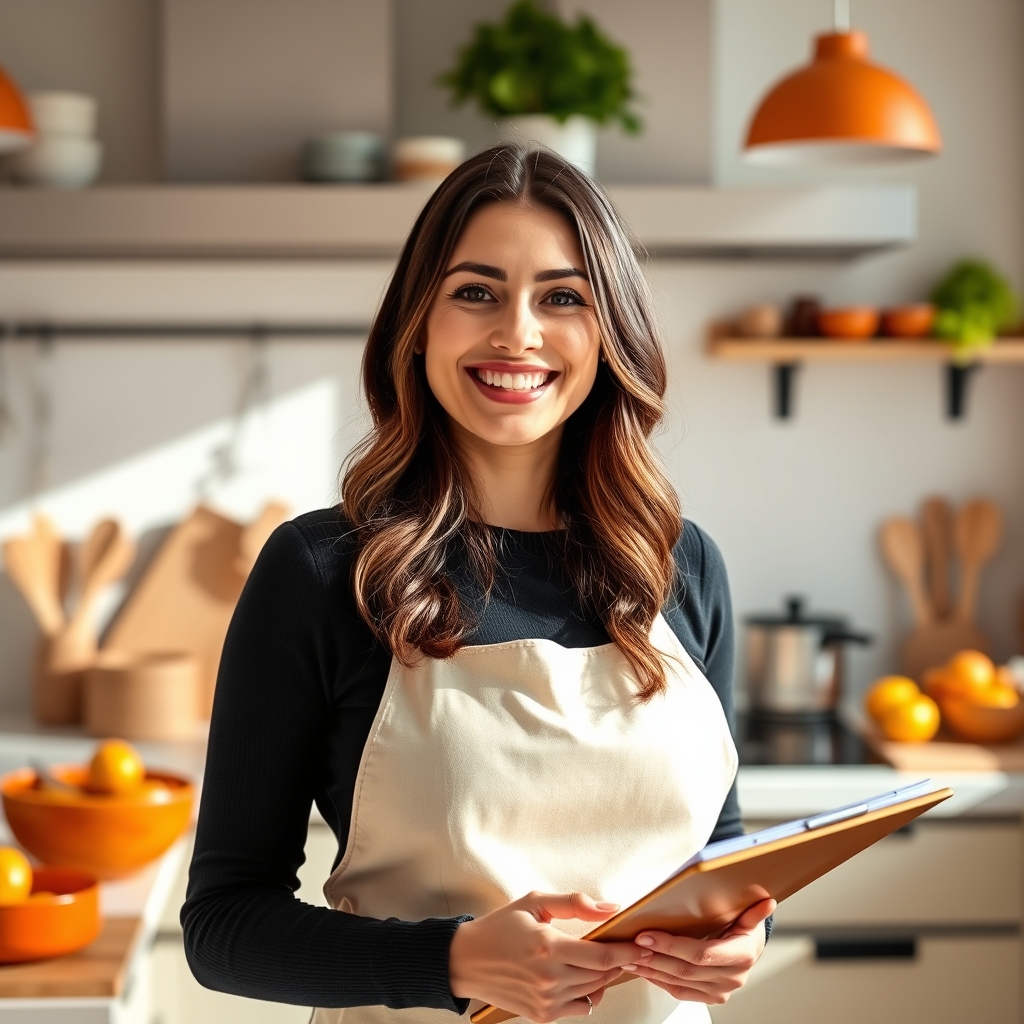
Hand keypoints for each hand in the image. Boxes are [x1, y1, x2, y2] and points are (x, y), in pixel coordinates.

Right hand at [449, 891, 640, 1022]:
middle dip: (621, 962)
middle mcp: (549, 978)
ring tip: (605, 958)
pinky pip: (581, 1007)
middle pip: (603, 975)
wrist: (466, 960)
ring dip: (605, 976)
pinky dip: (589, 993)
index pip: (603, 956)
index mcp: (548, 946)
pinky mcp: (542, 1015)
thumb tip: (610, 908)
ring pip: (594, 991)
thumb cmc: (500, 927)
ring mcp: (546, 1000)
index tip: (644, 945)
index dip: (628, 952)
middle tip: (630, 948)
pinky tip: (583, 977)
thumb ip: (574, 903)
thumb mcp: (534, 902)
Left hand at [619, 899, 775, 1004]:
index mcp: (741, 955)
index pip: (700, 954)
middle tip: (628, 946)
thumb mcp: (748, 915)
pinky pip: (679, 991)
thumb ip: (754, 911)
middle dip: (653, 958)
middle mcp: (732, 978)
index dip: (670, 946)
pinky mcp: (709, 997)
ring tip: (627, 957)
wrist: (750, 948)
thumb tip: (768, 902)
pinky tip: (641, 969)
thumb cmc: (744, 925)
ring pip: (678, 983)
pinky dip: (657, 980)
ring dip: (650, 970)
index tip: (645, 935)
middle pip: (685, 970)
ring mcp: (721, 991)